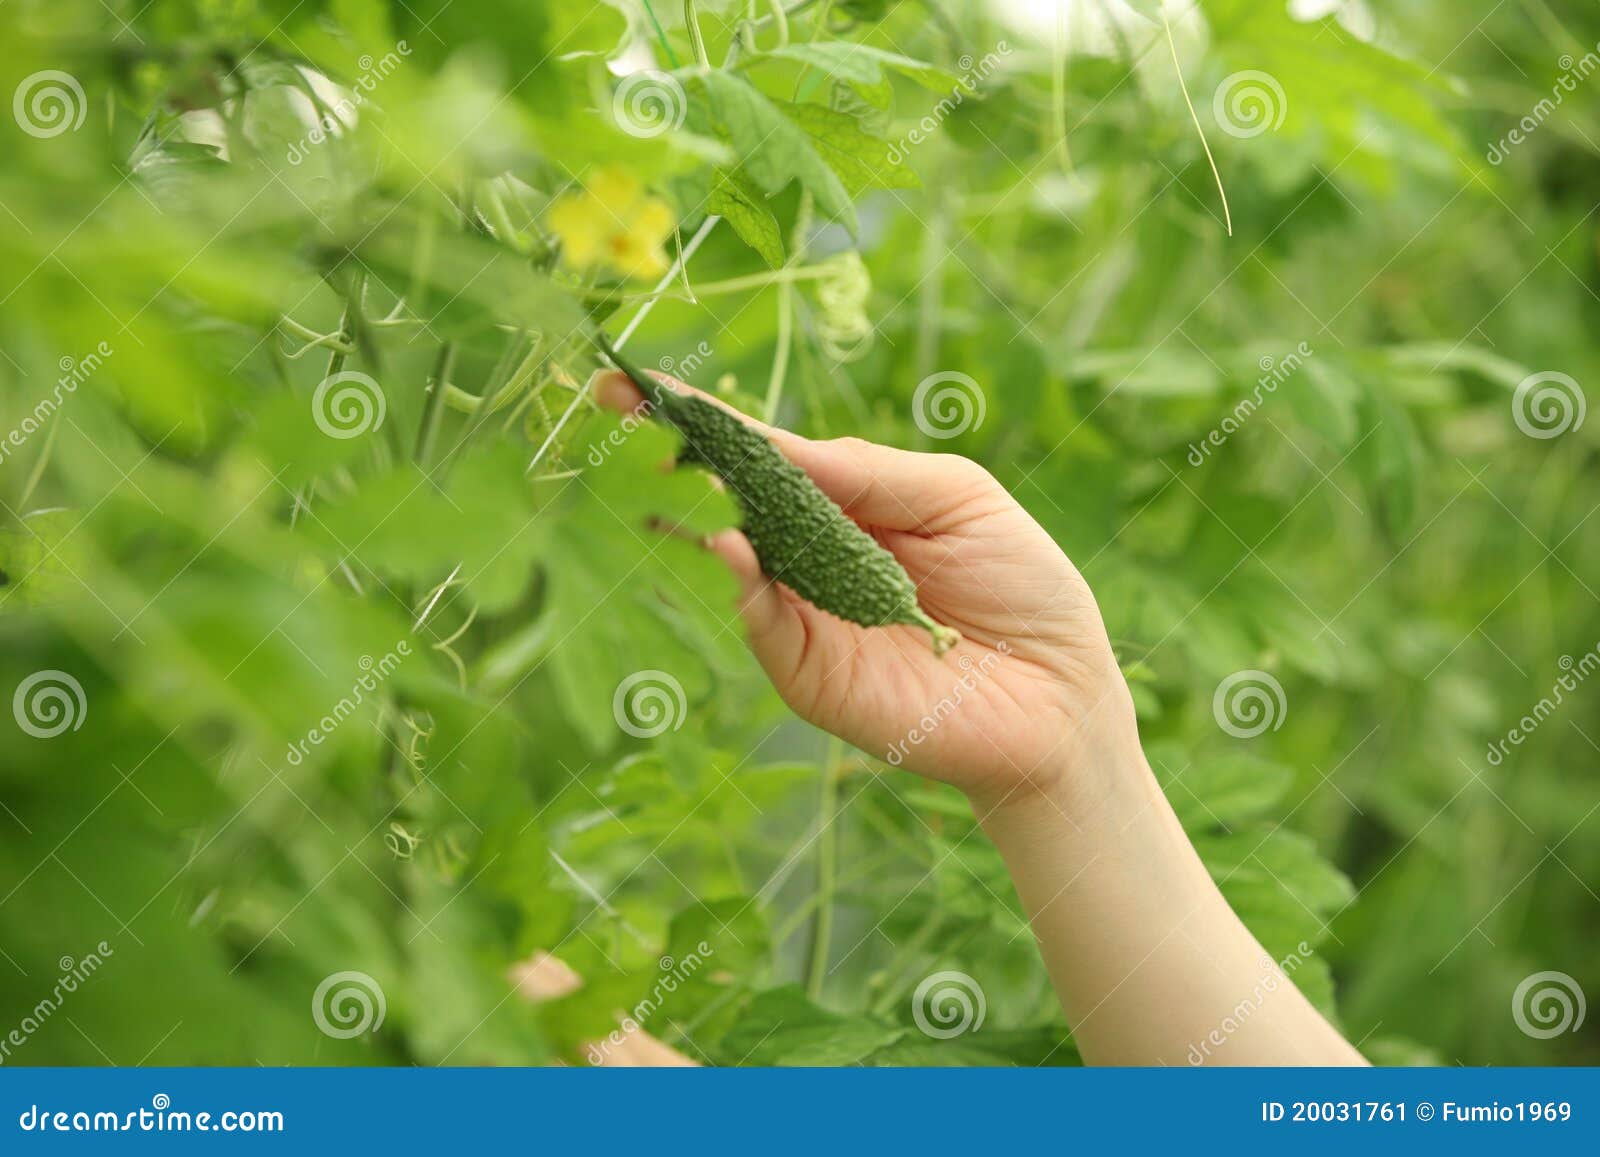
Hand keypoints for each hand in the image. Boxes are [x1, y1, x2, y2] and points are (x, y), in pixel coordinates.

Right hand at [594, 371, 1139, 816]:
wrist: (1062, 694)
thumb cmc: (1024, 586)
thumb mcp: (957, 497)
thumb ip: (869, 471)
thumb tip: (781, 446)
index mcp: (848, 504)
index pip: (767, 453)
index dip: (706, 418)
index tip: (635, 380)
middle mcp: (813, 557)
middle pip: (731, 496)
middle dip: (674, 448)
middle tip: (612, 397)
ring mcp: (806, 616)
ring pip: (736, 557)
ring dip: (700, 505)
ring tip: (675, 458)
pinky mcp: (812, 674)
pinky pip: (766, 624)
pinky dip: (744, 585)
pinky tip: (732, 544)